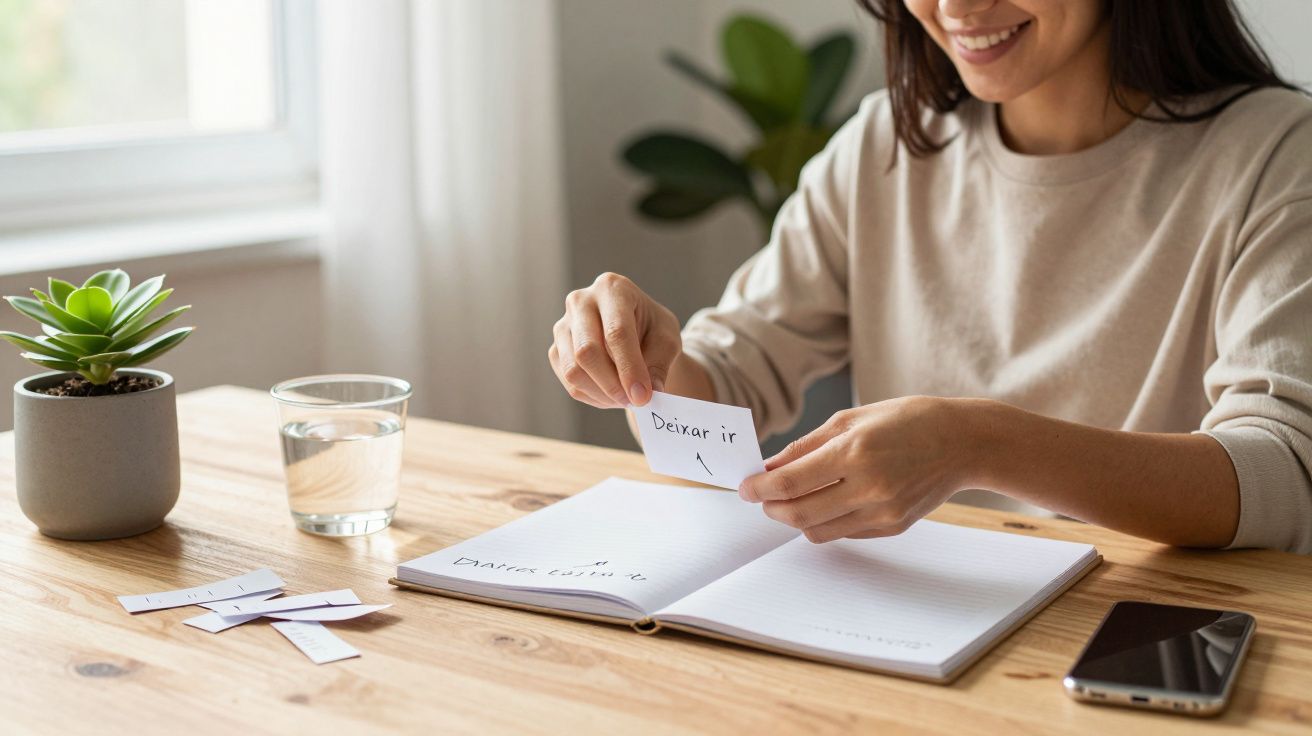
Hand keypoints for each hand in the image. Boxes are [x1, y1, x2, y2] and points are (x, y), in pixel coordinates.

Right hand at [548, 272, 681, 408]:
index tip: (643, 396)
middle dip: (613, 384)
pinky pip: (570, 383)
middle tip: (636, 401)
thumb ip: (660, 364)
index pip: (616, 332)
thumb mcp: (667, 340)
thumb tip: (651, 392)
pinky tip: (612, 393)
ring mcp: (563, 326)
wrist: (635, 331)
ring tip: (626, 397)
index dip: (630, 367)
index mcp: (613, 289)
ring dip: (603, 394)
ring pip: (574, 371)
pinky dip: (594, 396)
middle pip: (587, 351)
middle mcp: (581, 302)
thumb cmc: (652, 330)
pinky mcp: (556, 350)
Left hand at [738, 397, 987, 542]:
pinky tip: (828, 501)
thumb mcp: (852, 418)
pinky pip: (843, 533)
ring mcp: (882, 511)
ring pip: (817, 530)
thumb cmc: (907, 421)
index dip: (758, 488)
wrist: (963, 443)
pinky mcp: (892, 526)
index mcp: (854, 452)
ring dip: (795, 517)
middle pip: (798, 513)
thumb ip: (806, 446)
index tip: (745, 487)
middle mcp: (868, 487)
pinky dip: (825, 521)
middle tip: (761, 497)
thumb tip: (770, 466)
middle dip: (770, 508)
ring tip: (794, 498)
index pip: (789, 482)